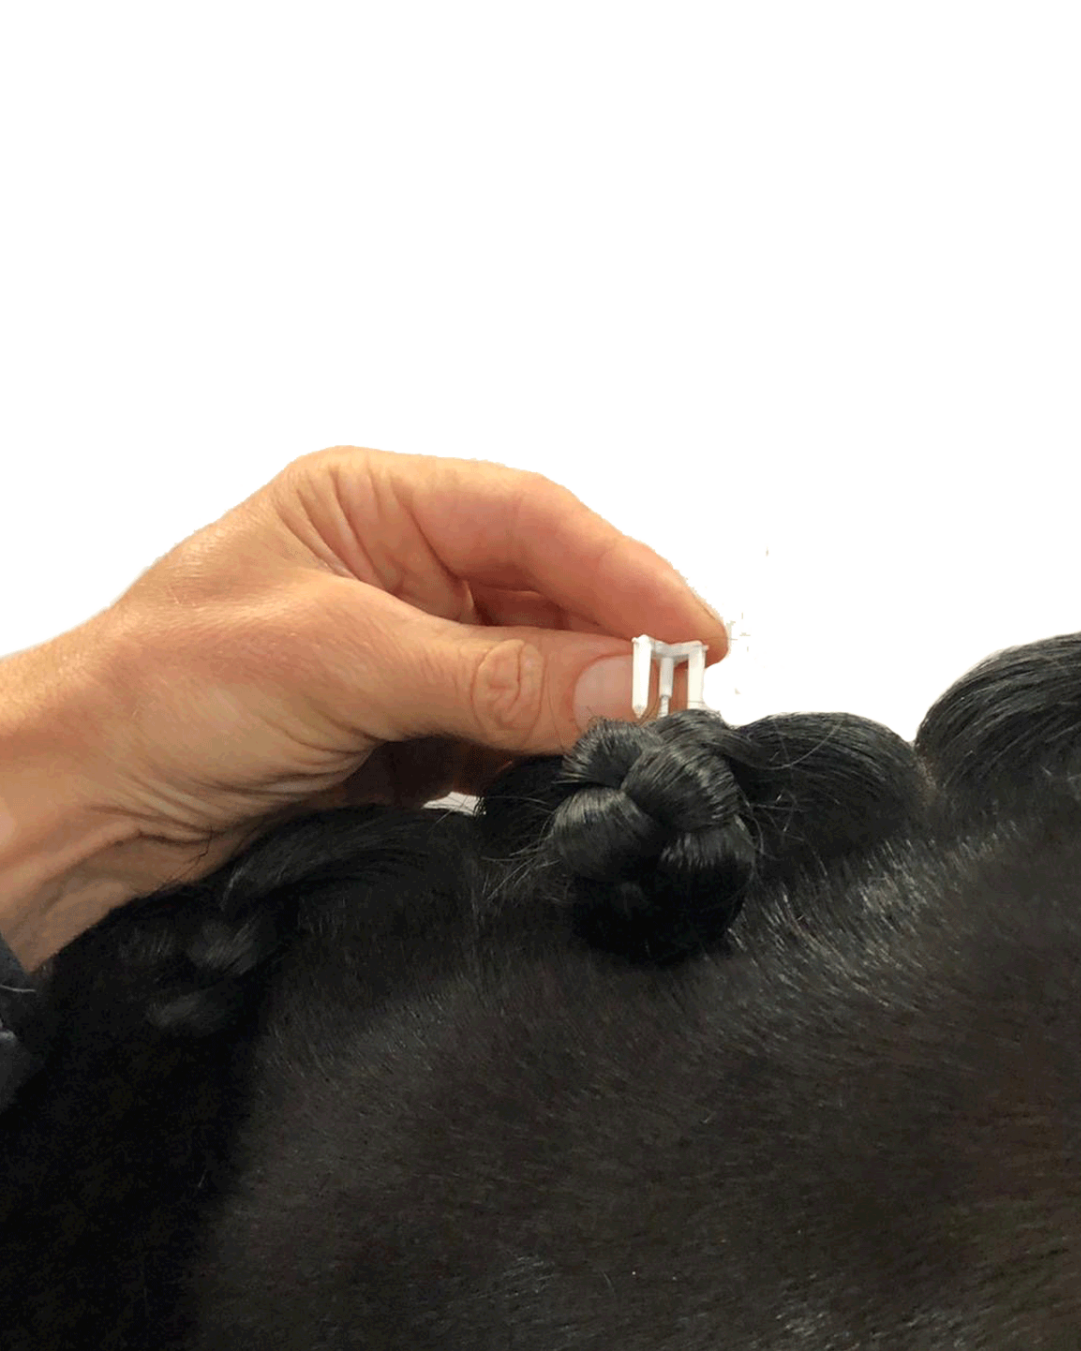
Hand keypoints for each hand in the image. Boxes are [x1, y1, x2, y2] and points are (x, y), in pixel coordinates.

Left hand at [0, 446, 726, 967]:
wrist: (83, 810)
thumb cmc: (162, 693)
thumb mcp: (337, 660)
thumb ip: (492, 674)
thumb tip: (631, 682)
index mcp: (374, 505)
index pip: (531, 520)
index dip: (623, 571)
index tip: (693, 634)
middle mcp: (402, 572)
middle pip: (547, 594)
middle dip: (617, 644)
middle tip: (682, 700)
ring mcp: (409, 658)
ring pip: (537, 671)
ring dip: (588, 708)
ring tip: (642, 746)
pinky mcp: (409, 737)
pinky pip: (506, 738)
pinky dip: (546, 759)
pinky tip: (575, 780)